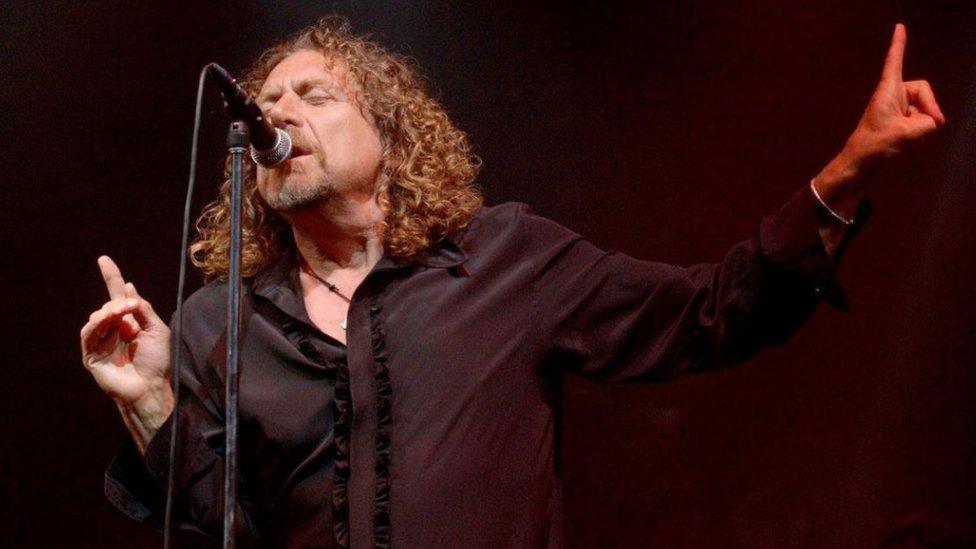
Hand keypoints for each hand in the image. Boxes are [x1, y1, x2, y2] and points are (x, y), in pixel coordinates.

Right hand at [80, 256, 172, 449]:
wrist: (150, 386)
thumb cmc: (157, 361)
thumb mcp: (157, 329)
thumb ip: (143, 309)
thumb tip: (129, 288)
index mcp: (130, 323)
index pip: (118, 296)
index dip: (111, 278)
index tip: (104, 259)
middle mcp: (114, 330)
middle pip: (108, 305)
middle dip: (117, 302)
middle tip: (129, 306)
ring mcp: (102, 342)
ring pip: (96, 317)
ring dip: (108, 312)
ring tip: (121, 313)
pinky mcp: (91, 355)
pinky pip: (88, 334)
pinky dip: (96, 324)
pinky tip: (106, 320)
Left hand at [846, 23, 945, 165]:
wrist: (857, 166)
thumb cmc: (874, 146)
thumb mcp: (906, 133)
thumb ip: (927, 123)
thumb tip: (932, 122)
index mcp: (887, 91)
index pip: (894, 62)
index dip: (898, 45)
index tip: (899, 27)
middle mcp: (891, 96)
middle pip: (922, 90)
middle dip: (930, 105)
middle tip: (932, 123)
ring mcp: (895, 110)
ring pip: (923, 109)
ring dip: (923, 122)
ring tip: (909, 138)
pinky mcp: (897, 123)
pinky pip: (919, 121)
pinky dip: (920, 130)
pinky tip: (910, 143)